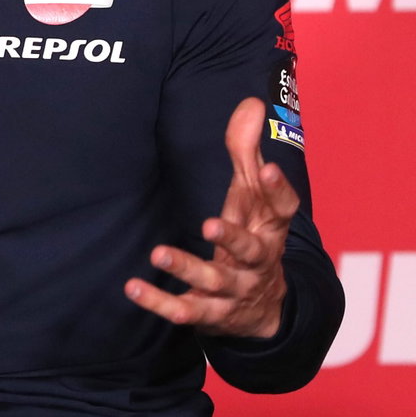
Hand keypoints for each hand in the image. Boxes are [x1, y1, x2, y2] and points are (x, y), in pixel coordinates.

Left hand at [125, 98, 298, 337]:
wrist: (264, 309)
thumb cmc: (252, 236)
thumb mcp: (252, 198)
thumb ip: (247, 152)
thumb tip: (252, 103)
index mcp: (270, 230)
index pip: (282, 209)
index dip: (277, 190)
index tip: (266, 169)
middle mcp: (258, 262)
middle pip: (251, 251)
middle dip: (232, 240)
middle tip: (209, 225)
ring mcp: (235, 291)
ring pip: (215, 283)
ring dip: (187, 269)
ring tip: (159, 253)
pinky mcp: (211, 313)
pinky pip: (186, 310)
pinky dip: (159, 302)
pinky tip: (134, 287)